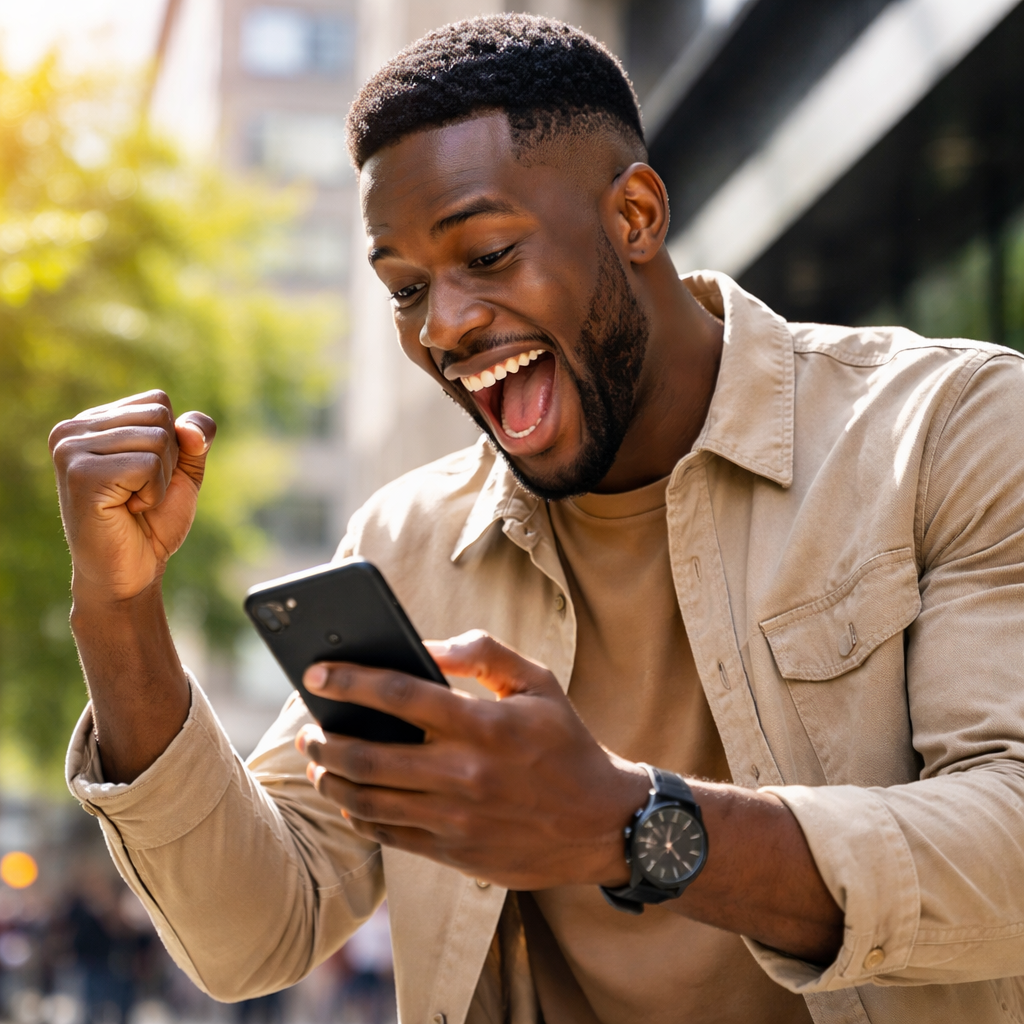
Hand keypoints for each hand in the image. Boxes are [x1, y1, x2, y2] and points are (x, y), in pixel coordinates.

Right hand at [50, 390, 215, 603]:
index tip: (146, 476)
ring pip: (157, 439)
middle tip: (139, 493)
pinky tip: (126, 510)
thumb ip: (196, 435)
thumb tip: (189, 428)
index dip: (172, 443)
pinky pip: (147, 465)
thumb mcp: (184, 470)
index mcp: (91, 421)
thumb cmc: (153, 523)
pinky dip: (152, 493)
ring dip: (159, 480)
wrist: (132, 574)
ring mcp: (71, 450)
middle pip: (160, 417)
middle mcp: (72, 429)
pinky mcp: (80, 474)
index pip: (158, 401)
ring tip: (131, 502)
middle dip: (168, 461)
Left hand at [296, 631, 648, 889]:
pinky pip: (387, 834)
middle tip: (308, 729)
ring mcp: (455, 817)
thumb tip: (428, 645)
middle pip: (368, 754)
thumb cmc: (566, 743)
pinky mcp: (453, 851)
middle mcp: (464, 772)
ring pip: (368, 799)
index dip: (350, 681)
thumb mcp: (538, 684)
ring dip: (331, 779)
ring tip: (318, 763)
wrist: (601, 822)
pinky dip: (358, 814)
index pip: (400, 695)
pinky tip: (350, 798)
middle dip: (323, 740)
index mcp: (483, 724)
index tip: (315, 673)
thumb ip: (484, 653)